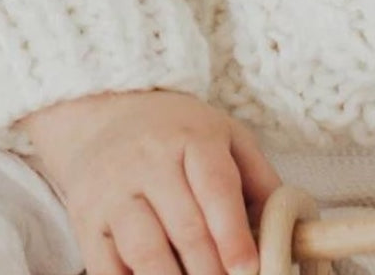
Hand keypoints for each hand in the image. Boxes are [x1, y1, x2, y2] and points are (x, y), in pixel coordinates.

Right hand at [17, 87, 280, 274]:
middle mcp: (149, 162)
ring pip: (144, 250)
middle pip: (184, 226)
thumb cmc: (178, 133)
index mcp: (192, 138)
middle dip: (211, 269)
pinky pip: (106, 266)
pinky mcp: (87, 223)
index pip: (215, 188)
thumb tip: (287, 225)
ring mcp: (114, 193)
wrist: (104, 116)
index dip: (233, 233)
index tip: (250, 268)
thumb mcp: (225, 135)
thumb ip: (259, 177)